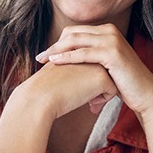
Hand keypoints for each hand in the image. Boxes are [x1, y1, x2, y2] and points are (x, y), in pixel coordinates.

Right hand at [0, 56, 117, 152]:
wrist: (40, 97)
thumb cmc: (46, 89)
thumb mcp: (62, 72)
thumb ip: (76, 70)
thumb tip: (87, 80)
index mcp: (77, 48)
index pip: (93, 64)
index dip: (90, 79)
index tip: (81, 91)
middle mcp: (88, 51)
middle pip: (104, 69)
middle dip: (100, 85)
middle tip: (89, 100)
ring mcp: (96, 63)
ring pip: (111, 79)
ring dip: (102, 92)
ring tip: (91, 103)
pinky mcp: (101, 77)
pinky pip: (112, 91)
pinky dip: (103, 100)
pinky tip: (90, 105)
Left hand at [37, 24, 152, 152]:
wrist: (145, 94)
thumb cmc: (123, 84)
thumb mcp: (104, 67)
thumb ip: (89, 59)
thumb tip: (68, 61)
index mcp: (107, 31)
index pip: (75, 32)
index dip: (58, 42)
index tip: (46, 55)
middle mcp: (109, 31)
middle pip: (73, 33)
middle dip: (54, 45)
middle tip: (40, 58)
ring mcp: (112, 40)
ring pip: (76, 41)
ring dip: (57, 50)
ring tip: (43, 60)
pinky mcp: (113, 53)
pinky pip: (84, 53)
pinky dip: (68, 57)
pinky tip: (55, 62)